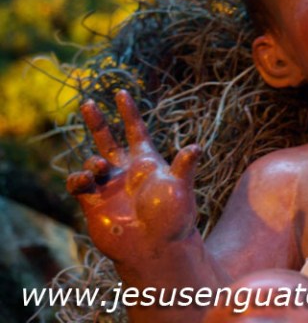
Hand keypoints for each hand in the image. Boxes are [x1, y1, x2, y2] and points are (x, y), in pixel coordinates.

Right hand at [67, 90, 200, 265]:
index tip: (121, 92)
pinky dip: (77, 178)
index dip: (129, 112)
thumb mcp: (181, 188)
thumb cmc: (174, 218)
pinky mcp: (94, 203)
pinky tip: (86, 182)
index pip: (136, 130)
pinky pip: (77, 184)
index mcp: (147, 162)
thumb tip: (196, 147)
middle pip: (108, 139)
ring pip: (91, 162)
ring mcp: (109, 186)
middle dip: (97, 121)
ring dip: (92, 162)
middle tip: (87, 102)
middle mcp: (126, 171)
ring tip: (100, 170)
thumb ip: (184, 167)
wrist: (156, 249)